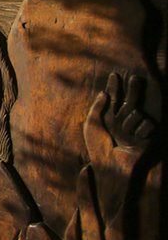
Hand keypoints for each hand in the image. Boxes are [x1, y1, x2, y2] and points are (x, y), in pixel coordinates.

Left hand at [83, 73, 153, 217]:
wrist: (110, 165)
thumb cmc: (97, 147)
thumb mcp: (91, 125)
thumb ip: (97, 108)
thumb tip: (103, 93)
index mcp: (109, 120)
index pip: (112, 100)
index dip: (113, 88)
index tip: (114, 75)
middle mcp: (123, 123)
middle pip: (129, 101)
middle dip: (132, 89)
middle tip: (135, 76)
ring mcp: (135, 129)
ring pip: (136, 113)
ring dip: (129, 122)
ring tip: (122, 136)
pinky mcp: (147, 137)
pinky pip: (148, 124)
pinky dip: (141, 130)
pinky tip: (135, 140)